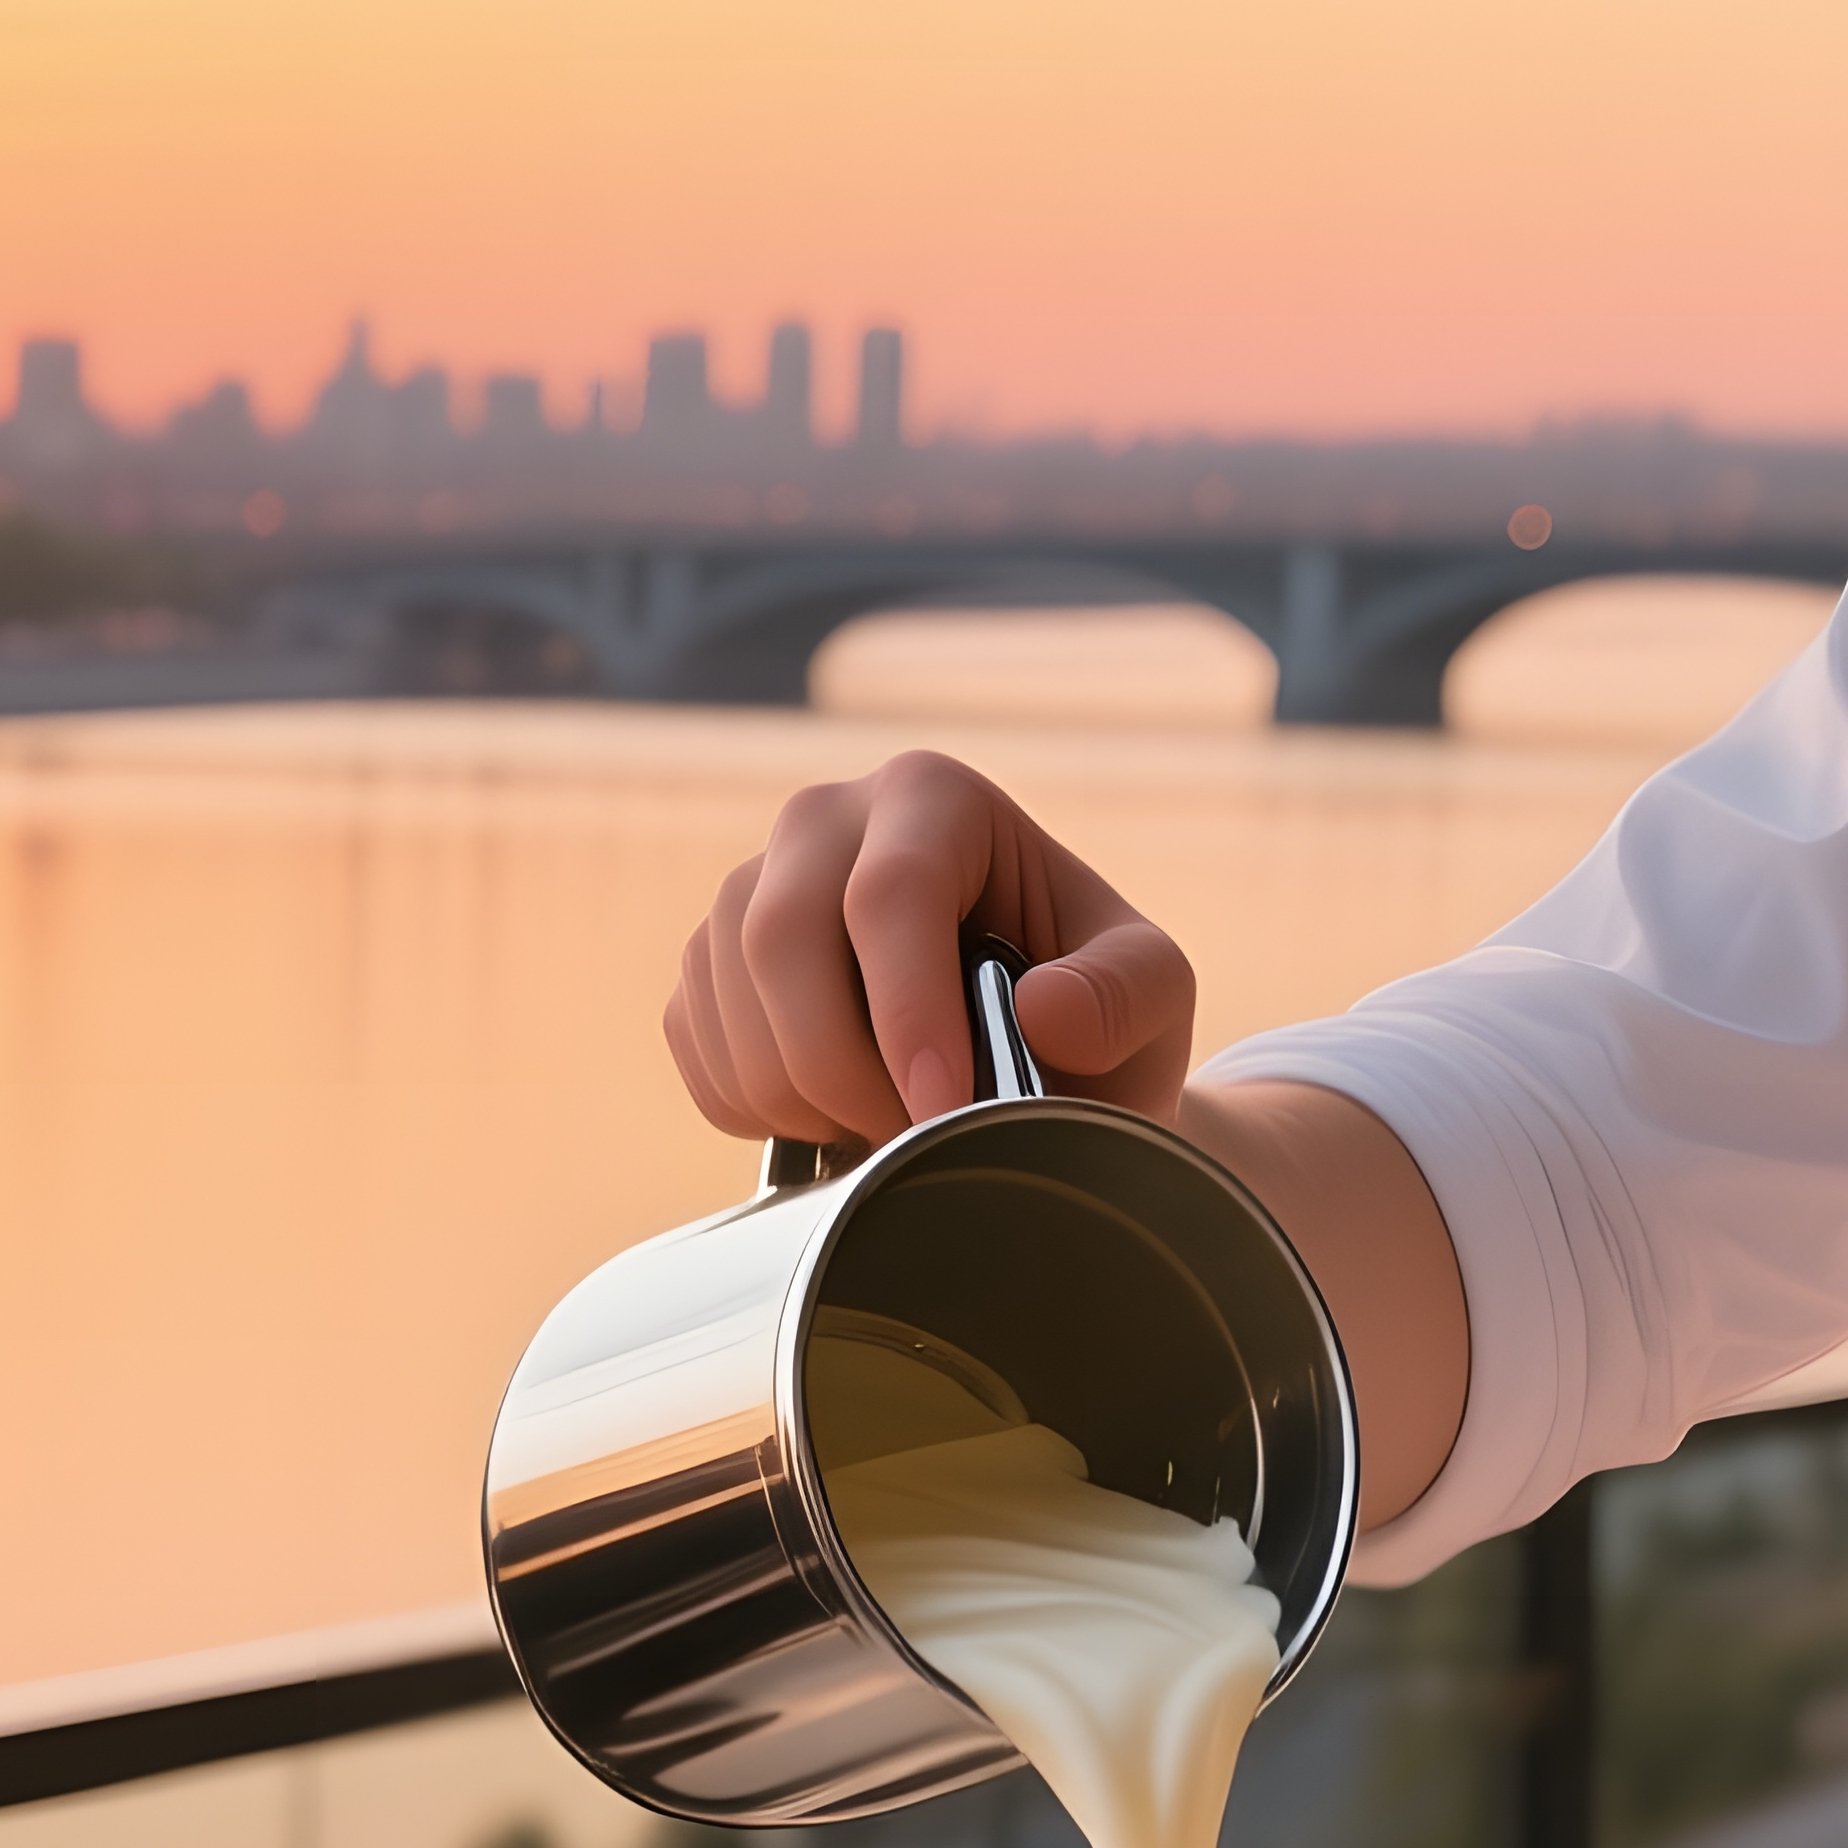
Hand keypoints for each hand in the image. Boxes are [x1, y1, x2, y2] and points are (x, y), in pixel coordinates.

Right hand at [663, 750, 1195, 1146]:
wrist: (1024, 1052)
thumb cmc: (1093, 1007)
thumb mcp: (1153, 993)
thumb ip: (1129, 993)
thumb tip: (1041, 1009)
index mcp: (932, 798)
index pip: (892, 892)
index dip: (907, 1010)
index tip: (942, 1108)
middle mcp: (823, 819)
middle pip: (780, 936)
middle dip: (841, 1066)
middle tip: (913, 1139)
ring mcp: (749, 885)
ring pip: (727, 997)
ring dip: (803, 1096)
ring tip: (889, 1130)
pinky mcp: (708, 960)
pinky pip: (694, 1041)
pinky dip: (757, 1107)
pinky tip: (832, 1114)